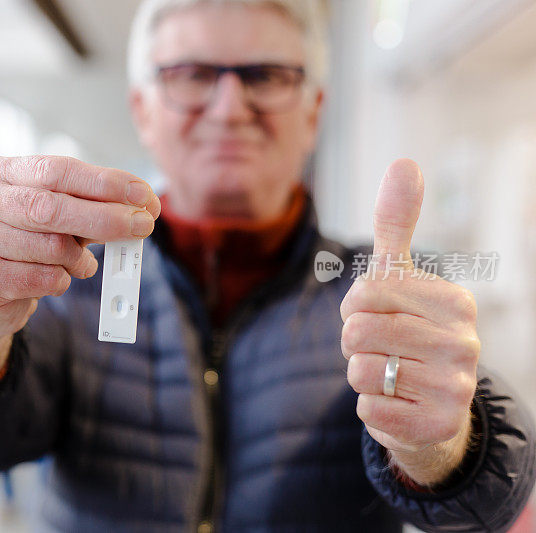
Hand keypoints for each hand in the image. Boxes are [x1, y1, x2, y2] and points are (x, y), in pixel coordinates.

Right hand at [0, 156, 159, 387]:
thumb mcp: (53, 216)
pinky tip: (57, 278)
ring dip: (80, 259)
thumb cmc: (25, 244)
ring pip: (51, 248)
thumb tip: (140, 207)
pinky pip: (42, 279)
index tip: (142, 194)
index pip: (56, 170)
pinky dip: (62, 281)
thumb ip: (88, 206)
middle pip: (51, 207)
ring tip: (80, 263)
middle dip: (105, 218)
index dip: (103, 182)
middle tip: (142, 226)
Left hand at [340, 159, 479, 485]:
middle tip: (381, 347)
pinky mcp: (437, 426)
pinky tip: (396, 402)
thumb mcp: (399, 277)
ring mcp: (456, 388)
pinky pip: (368, 408)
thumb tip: (405, 161)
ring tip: (390, 373)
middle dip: (354, 341)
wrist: (429, 403)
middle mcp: (465, 344)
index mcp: (456, 302)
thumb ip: (397, 223)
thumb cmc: (406, 330)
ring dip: (361, 373)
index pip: (366, 293)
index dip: (356, 306)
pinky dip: (370, 405)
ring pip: (360, 370)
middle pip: (358, 331)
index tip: (378, 314)